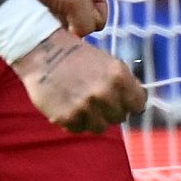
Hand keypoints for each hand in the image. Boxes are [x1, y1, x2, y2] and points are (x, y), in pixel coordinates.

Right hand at [12, 33, 147, 135]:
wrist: (42, 52)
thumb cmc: (77, 56)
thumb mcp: (107, 62)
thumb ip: (124, 82)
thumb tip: (136, 102)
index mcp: (118, 77)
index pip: (138, 105)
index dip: (129, 102)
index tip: (120, 100)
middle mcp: (104, 93)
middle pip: (119, 117)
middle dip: (109, 110)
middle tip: (95, 100)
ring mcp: (85, 107)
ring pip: (100, 127)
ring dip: (92, 119)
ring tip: (81, 105)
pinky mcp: (67, 117)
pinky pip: (78, 129)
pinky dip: (74, 121)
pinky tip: (67, 106)